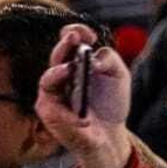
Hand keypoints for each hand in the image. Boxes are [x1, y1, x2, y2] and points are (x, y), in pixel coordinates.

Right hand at [35, 23, 132, 167]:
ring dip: (57, 71)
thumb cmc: (112, 103)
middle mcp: (63, 73)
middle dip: (64, 45)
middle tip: (74, 38)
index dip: (77, 32)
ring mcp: (54, 93)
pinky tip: (75, 101)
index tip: (90, 35)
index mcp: (78, 60)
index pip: (71, 39)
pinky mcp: (49, 112)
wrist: (110, 135)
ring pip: (47, 77)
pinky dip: (61, 101)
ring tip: (69, 68)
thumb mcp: (119, 75)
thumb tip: (93, 57)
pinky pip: (48, 103)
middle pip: (57, 54)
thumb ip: (110, 59)